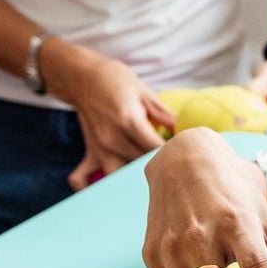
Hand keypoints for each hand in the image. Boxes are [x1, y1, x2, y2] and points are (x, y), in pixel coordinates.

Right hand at [42, 39, 174, 190]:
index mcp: (129, 121)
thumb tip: (184, 130)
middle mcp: (113, 139)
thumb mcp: (143, 91)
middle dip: (159, 167)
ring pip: (118, 177)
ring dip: (131, 180)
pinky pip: (82, 178)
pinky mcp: (90, 152)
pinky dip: (89, 188)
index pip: (156, 148)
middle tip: (173, 167)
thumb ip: (164, 114)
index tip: (183, 153)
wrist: (82, 76)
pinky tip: (105, 191)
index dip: (172, 152)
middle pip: (141, 165)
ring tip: (146, 180)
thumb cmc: (115, 80)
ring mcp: (99, 148)